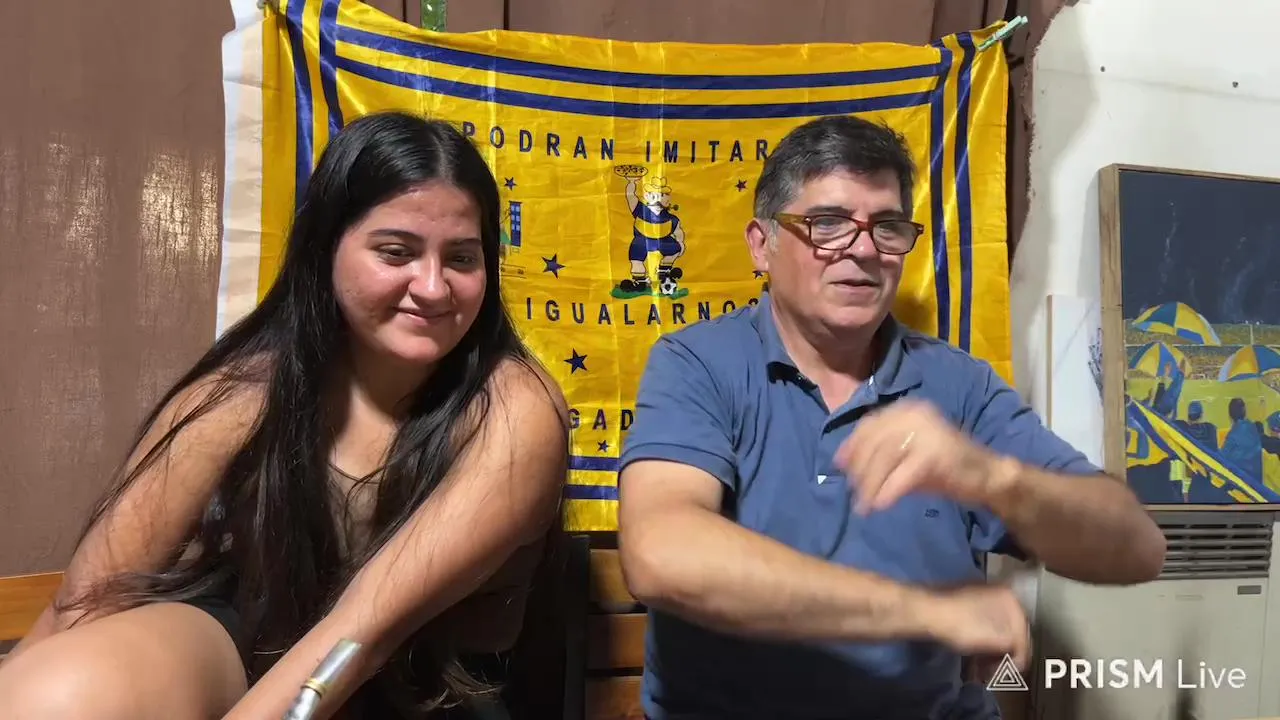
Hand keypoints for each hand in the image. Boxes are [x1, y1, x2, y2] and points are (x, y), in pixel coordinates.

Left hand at [834, 399, 1010, 513]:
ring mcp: (927, 432)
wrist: (987, 476)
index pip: (869, 424)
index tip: (838, 465)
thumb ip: (878, 454)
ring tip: (864, 505)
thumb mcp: (906, 455)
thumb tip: (843, 461)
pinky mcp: (936, 454)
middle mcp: (915, 414)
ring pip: (885, 457)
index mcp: (907, 410)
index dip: (852, 445)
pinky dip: (888, 491)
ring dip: (870, 484)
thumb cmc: (945, 467)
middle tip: (853, 491)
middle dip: (859, 469)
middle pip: (874, 441)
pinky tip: (880, 505)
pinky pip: (902, 475)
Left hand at [926, 584, 1031, 672]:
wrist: (925, 611)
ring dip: (989, 655)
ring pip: (992, 633)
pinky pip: (979, 628)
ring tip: (980, 672)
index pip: (1024, 636)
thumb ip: (1017, 649)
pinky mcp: (963, 605)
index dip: (1017, 659)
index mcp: (1010, 599)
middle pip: (1009, 633)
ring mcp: (980, 598)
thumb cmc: (963, 626)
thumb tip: (1021, 658)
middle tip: (992, 675)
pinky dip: (978, 646)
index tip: (1007, 675)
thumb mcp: (997, 641)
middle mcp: (998, 594)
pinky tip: (972, 662)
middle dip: (1002, 657)